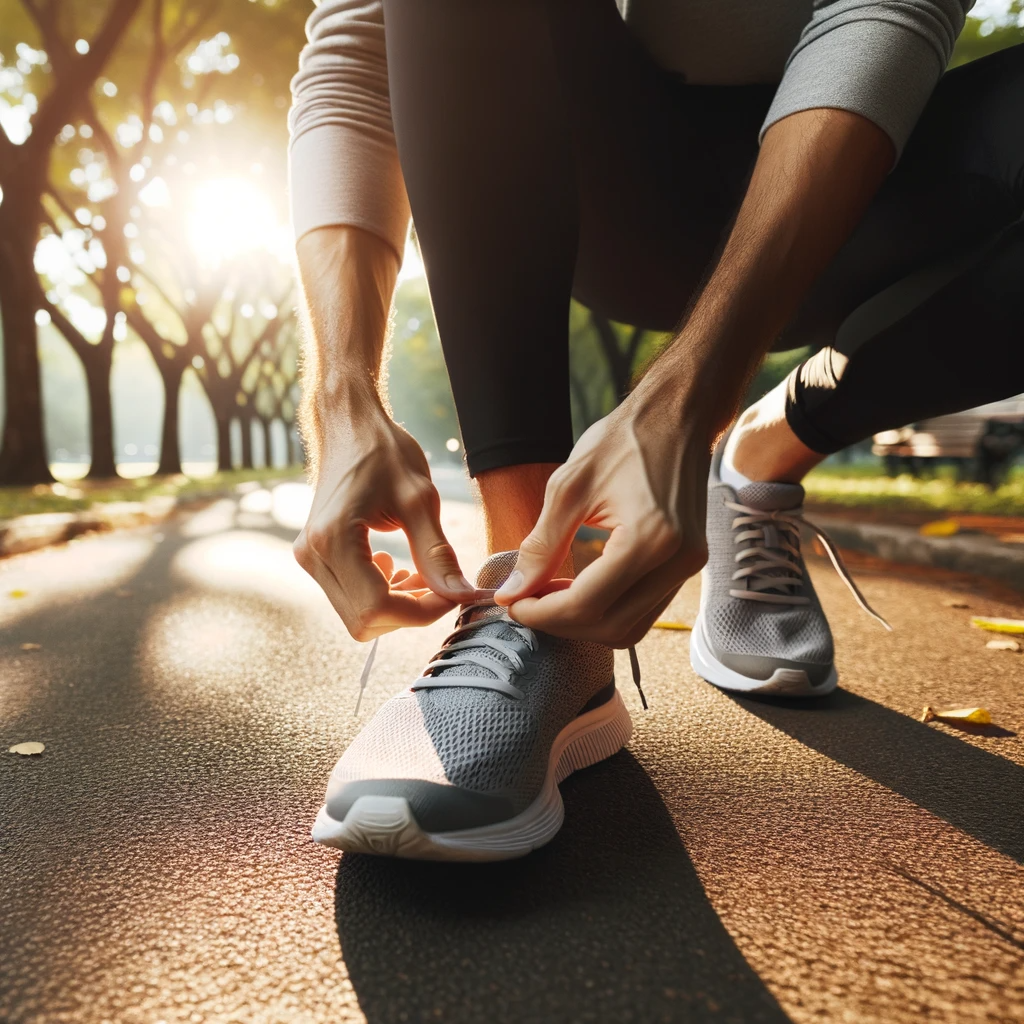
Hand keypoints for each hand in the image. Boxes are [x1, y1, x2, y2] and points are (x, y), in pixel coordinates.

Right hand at [294, 403, 476, 640]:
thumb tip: (461, 595)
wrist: (349, 425)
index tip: (451, 594)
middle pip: (365, 620)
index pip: (377, 608)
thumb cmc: (383, 451)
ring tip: (421, 574)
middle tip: (439, 585)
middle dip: (409, 612)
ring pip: (357, 615)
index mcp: (334, 540)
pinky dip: (380, 595)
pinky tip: (398, 568)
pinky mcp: (314, 557)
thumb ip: (437, 554)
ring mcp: (309, 558)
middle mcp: (313, 555)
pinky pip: (350, 598)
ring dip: (396, 605)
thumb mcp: (419, 500)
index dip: (421, 612)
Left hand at [493, 383, 709, 646]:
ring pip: (630, 627)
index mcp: (649, 539)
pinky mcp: (689, 563)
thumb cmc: (622, 440)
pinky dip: (608, 608)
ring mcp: (689, 566)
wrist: (676, 415)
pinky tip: (580, 587)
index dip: (542, 613)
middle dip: (561, 623)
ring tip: (550, 595)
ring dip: (585, 621)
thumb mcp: (568, 488)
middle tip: (526, 601)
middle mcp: (677, 561)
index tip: (512, 604)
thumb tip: (512, 592)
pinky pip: (644, 608)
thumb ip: (540, 547)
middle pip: (610, 627)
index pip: (587, 604)